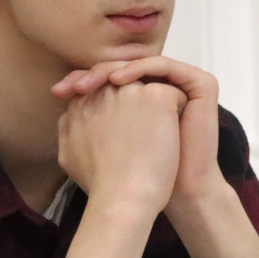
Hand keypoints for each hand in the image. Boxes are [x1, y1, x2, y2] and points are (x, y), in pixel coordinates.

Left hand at [54, 59, 258, 257]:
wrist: (168, 192)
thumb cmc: (136, 174)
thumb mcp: (100, 139)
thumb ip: (84, 117)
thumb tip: (59, 97)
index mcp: (141, 100)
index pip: (109, 78)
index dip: (82, 82)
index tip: (58, 93)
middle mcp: (162, 90)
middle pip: (122, 68)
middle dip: (92, 74)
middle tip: (71, 86)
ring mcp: (181, 86)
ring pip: (140, 64)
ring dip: (112, 70)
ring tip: (90, 83)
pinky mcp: (200, 85)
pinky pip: (164, 66)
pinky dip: (140, 68)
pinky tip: (118, 81)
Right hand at [57, 78, 185, 217]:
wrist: (122, 199)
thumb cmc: (99, 185)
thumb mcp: (67, 155)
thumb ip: (68, 127)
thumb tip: (70, 114)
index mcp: (81, 103)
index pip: (99, 86)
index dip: (114, 104)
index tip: (124, 128)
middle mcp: (104, 90)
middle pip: (126, 83)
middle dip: (138, 101)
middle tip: (146, 134)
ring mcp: (130, 90)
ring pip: (151, 87)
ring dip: (158, 106)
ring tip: (160, 136)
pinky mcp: (157, 97)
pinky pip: (175, 95)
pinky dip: (179, 112)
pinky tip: (174, 136)